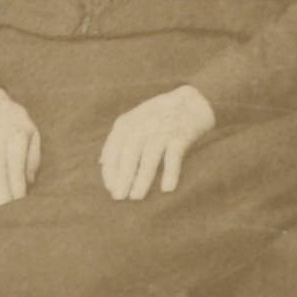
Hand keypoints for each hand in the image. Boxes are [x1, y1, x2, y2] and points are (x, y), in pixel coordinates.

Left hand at [100, 86, 216, 199]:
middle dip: (122, 177)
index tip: (110, 188)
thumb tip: (101, 162)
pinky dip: (170, 172)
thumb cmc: (161, 115)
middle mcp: (142, 125)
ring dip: (142, 178)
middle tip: (119, 197)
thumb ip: (119, 139)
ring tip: (136, 196)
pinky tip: (167, 188)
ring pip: (149, 158)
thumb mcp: (134, 120)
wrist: (195, 99)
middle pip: (128, 155)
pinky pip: (173, 157)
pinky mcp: (181, 135)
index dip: (110, 170)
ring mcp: (163, 130)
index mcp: (127, 123)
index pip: (113, 149)